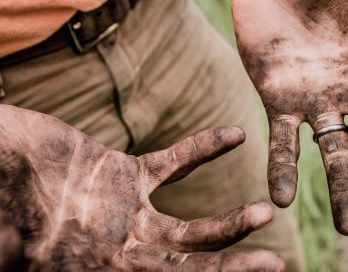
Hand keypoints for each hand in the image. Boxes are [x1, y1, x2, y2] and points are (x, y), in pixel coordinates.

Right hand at [0, 105, 283, 270]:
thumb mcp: (10, 248)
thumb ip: (30, 259)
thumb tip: (47, 266)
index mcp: (99, 270)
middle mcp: (121, 250)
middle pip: (187, 265)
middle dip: (229, 267)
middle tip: (275, 265)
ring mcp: (126, 214)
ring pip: (189, 226)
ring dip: (229, 221)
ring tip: (266, 212)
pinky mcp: (123, 174)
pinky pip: (173, 163)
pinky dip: (203, 148)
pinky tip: (235, 136)